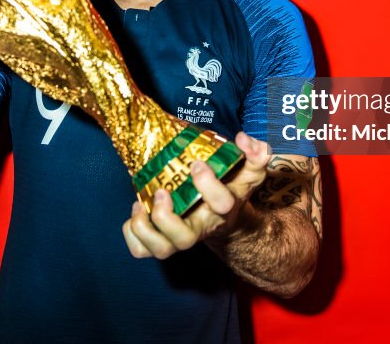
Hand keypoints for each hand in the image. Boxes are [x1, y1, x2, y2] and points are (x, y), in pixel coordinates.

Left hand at [121, 132, 271, 259]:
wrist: (226, 220)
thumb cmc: (233, 189)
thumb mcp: (249, 169)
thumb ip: (256, 152)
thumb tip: (243, 139)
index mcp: (223, 209)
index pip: (221, 204)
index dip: (208, 184)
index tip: (197, 163)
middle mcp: (200, 227)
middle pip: (185, 239)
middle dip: (168, 218)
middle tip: (162, 191)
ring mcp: (179, 237)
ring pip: (161, 249)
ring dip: (146, 228)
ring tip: (141, 204)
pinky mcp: (162, 240)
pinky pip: (142, 250)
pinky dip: (133, 234)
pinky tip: (137, 210)